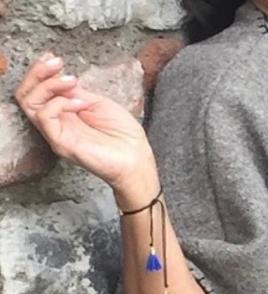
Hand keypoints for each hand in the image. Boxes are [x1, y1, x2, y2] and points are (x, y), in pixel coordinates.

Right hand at [14, 51, 155, 190]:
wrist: (137, 158)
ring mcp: (56, 133)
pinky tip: (81, 103)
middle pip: (26, 94)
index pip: (37, 89)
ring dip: (48, 84)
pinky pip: (45, 116)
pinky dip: (60, 103)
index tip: (53, 57)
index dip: (40, 71)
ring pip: (29, 102)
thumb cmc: (123, 134)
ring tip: (71, 81)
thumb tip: (60, 76)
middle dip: (37, 72)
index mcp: (64, 112)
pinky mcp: (60, 143)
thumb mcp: (98, 103)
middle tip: (56, 62)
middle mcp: (56, 122)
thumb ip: (76, 91)